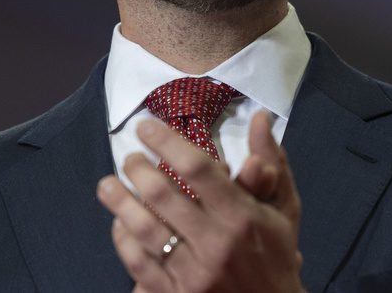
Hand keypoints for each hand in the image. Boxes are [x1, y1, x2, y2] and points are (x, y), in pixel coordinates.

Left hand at [97, 110, 305, 292]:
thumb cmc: (277, 257)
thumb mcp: (284, 209)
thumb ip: (271, 162)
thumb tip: (259, 117)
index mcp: (242, 216)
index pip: (197, 168)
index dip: (167, 141)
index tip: (146, 126)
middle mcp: (217, 244)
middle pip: (164, 195)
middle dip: (138, 168)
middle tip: (130, 157)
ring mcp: (194, 274)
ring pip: (144, 229)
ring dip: (120, 202)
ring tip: (107, 184)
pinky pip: (140, 264)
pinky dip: (124, 241)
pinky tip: (119, 224)